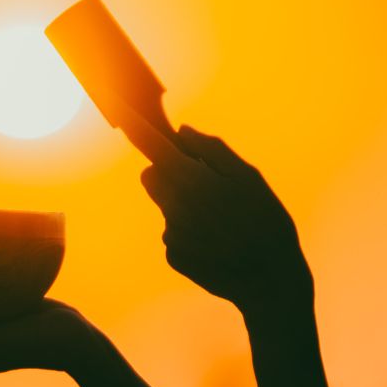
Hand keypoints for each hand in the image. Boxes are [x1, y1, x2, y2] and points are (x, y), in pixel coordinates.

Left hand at [115, 102, 313, 317]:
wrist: (271, 281)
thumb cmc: (267, 222)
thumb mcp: (250, 178)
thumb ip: (213, 150)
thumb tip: (183, 132)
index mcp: (192, 180)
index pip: (152, 145)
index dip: (133, 124)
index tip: (115, 104)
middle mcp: (174, 206)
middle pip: (151, 175)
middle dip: (168, 172)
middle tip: (203, 181)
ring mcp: (172, 234)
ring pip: (166, 205)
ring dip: (184, 204)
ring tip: (222, 221)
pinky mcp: (173, 257)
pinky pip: (175, 233)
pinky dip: (192, 233)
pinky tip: (218, 244)